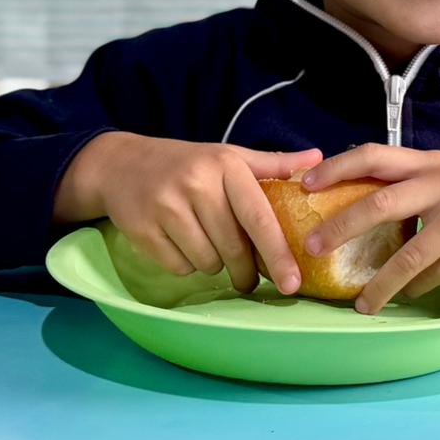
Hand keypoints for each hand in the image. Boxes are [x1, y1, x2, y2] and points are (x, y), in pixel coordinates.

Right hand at [55, 131, 322, 294]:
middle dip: (245, 270)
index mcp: (225, 166)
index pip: (258, 217)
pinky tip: (180, 243)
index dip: (278, 253)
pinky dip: (185, 264)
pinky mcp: (143, 229)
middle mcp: (197, 184)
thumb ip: (273, 163)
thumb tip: (318, 158)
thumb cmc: (188, 163)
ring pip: (207, 262)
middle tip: (248, 276)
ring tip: (207, 244)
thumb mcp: (229, 156)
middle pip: (233, 248)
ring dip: (213, 264)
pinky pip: (179, 267)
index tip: (293, 283)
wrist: (122, 164)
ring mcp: (167, 207)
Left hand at [299, 145, 439, 314]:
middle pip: (380, 201)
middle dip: (341, 225)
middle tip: (313, 244)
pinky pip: (433, 276)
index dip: (336, 167)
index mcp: (429, 161)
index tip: (304, 183)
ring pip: (407, 253)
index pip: (373, 155)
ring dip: (379, 282)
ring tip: (360, 302)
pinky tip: (401, 298)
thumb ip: (412, 181)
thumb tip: (359, 200)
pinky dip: (413, 290)